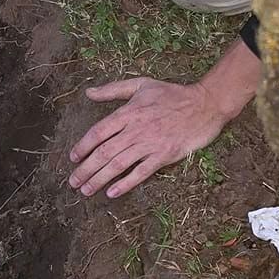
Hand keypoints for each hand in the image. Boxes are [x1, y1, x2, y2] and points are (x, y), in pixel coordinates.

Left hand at [68, 75, 237, 199]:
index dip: (83, 146)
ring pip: (119, 164)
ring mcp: (150, 143)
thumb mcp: (142, 85)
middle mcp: (136, 129)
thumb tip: (89, 92)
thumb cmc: (172, 94)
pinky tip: (112, 193)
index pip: (99, 132)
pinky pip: (141, 172)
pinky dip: (126, 184)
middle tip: (73, 182)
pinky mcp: (164, 155)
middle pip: (104, 152)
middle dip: (86, 169)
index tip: (73, 158)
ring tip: (86, 190)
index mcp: (129, 112)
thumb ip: (113, 89)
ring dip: (100, 179)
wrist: (205, 104)